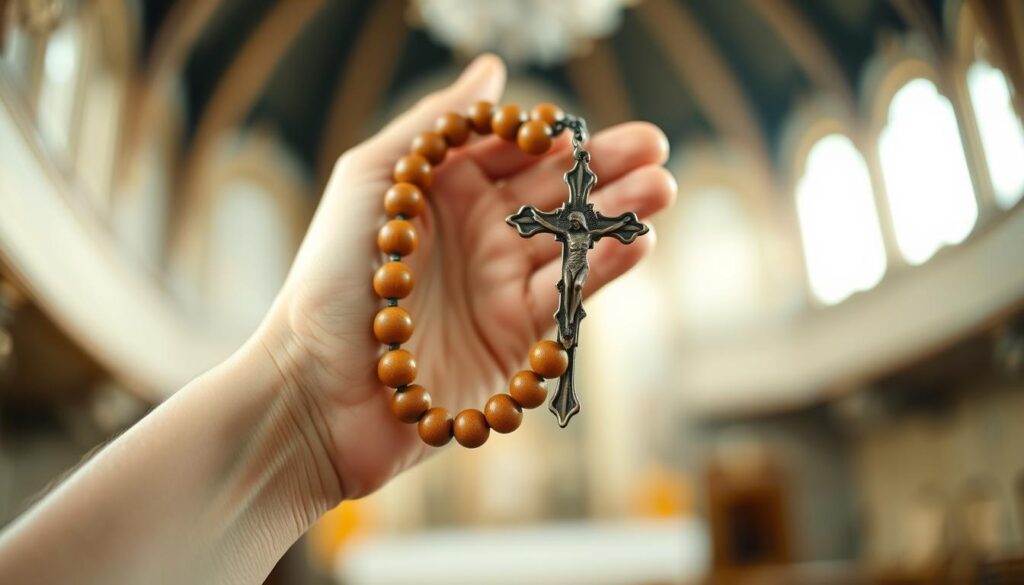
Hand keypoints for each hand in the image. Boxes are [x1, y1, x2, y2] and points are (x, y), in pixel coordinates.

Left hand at [259, 55, 675, 499]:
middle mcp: (477, 236)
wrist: (314, 392)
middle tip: (657, 150)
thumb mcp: (368, 181)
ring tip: (661, 191)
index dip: (559, 137)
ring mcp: (498, 288)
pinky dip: (601, 270)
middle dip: (607, 172)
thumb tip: (491, 70)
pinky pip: (566, 297)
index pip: (514, 152)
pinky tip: (633, 243)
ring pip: (571, 243)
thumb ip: (433, 124)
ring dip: (618, 217)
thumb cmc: (326, 281)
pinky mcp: (514, 340)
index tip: (595, 126)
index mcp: (442, 193)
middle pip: (554, 195)